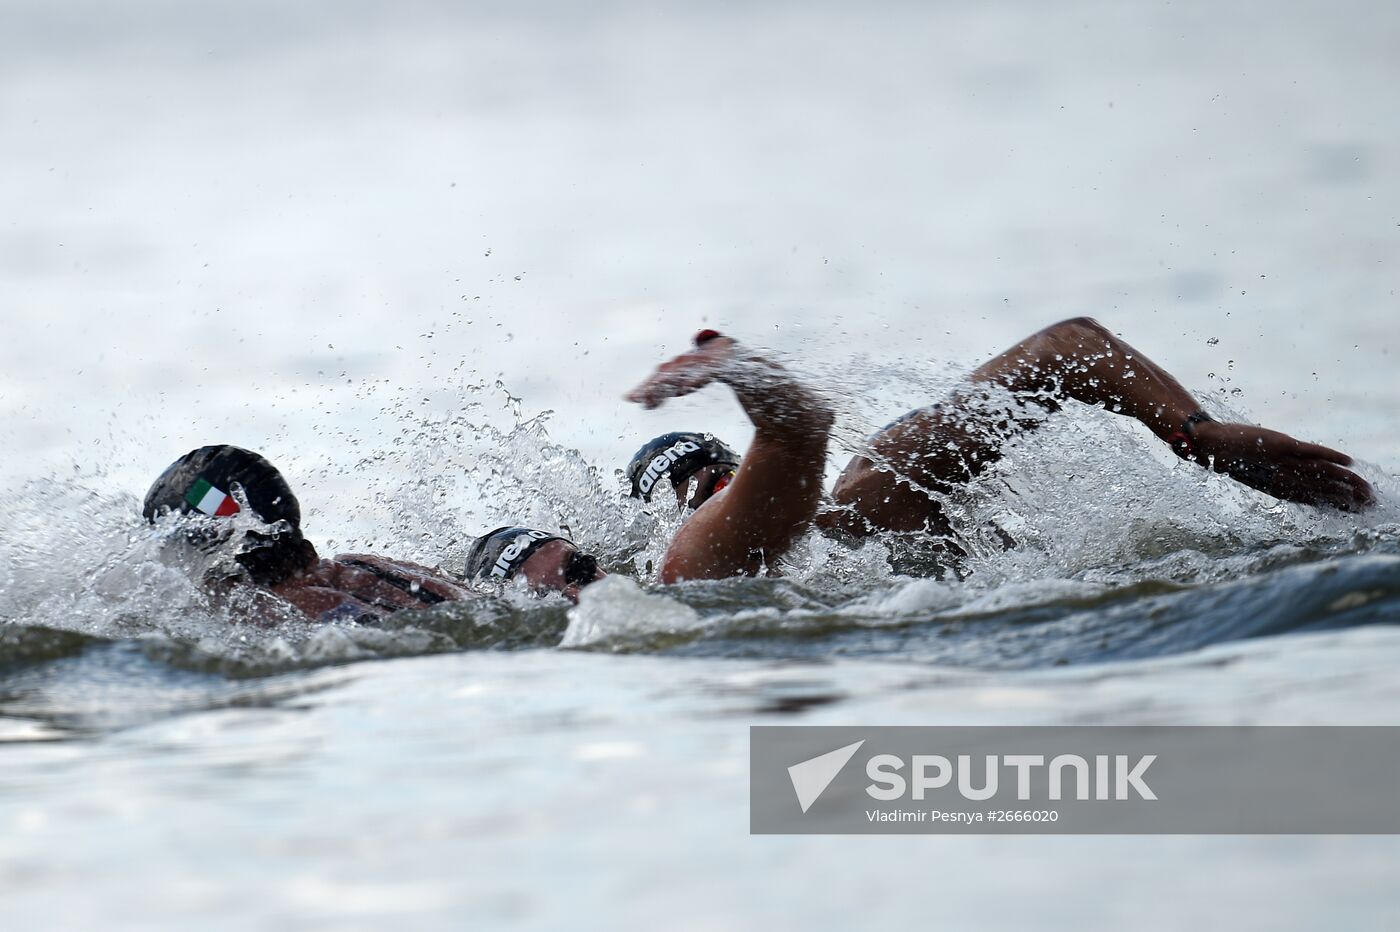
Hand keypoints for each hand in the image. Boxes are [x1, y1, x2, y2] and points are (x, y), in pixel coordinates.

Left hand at [625, 331, 736, 408]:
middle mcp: (682, 363)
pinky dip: (694, 379)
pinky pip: (703, 372)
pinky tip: (686, 388)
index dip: (642, 388)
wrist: (730, 353)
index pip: (655, 379)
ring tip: (654, 393)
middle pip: (664, 375)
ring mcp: (697, 362)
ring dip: (666, 382)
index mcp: (674, 368)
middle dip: (650, 386)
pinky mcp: (713, 364)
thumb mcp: (682, 381)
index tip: (627, 398)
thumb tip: (645, 405)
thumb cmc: (701, 368)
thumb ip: (665, 391)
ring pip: (680, 372)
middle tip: (637, 398)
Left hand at [1190, 421, 1375, 511]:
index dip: (1337, 506)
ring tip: (1367, 490)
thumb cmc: (1232, 459)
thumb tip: (1295, 483)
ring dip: (1348, 482)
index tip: (1358, 511)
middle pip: (1324, 491)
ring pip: (1323, 475)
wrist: (1210, 446)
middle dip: (1349, 499)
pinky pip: (1311, 452)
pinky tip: (1349, 461)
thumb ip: (1277, 479)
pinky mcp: (1281, 446)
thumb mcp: (1257, 474)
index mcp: (1279, 490)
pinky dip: (1331, 456)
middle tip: (1372, 504)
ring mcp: (1283, 462)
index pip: (1315, 500)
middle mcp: (1284, 479)